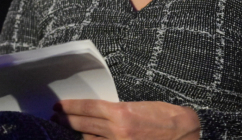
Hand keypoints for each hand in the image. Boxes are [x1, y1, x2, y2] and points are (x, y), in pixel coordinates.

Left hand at [52, 99, 200, 139]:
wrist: (185, 133)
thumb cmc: (165, 116)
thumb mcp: (138, 107)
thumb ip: (117, 111)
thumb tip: (99, 114)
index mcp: (121, 113)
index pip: (88, 108)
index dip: (71, 107)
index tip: (59, 106)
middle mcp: (118, 131)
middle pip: (84, 124)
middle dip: (67, 120)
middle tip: (55, 117)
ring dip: (76, 134)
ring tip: (64, 129)